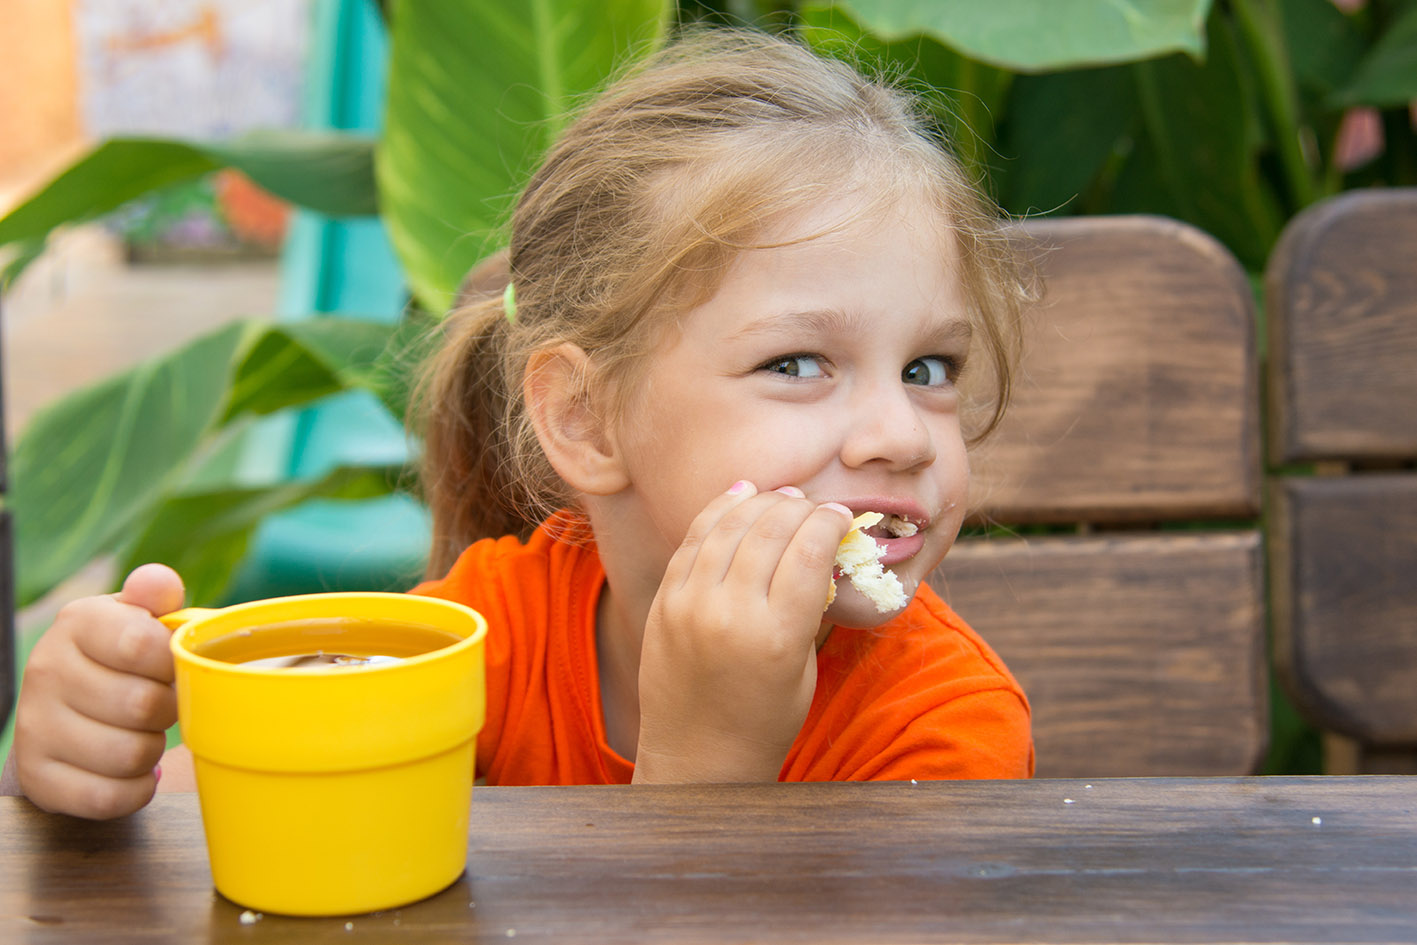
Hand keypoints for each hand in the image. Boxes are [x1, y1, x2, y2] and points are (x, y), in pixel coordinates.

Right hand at [12, 564, 184, 817]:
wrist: (67, 710)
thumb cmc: (121, 658)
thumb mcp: (136, 617)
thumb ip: (155, 595)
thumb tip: (159, 584)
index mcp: (78, 623)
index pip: (143, 644)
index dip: (174, 663)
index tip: (170, 667)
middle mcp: (45, 670)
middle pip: (143, 705)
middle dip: (168, 710)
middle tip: (161, 705)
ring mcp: (35, 727)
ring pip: (128, 754)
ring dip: (153, 750)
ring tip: (144, 735)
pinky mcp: (39, 777)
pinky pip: (107, 797)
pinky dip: (136, 789)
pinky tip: (135, 771)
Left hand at [633, 482, 851, 782]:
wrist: (695, 757)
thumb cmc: (764, 720)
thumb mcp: (802, 668)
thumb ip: (806, 607)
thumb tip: (815, 544)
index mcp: (777, 637)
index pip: (809, 550)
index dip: (830, 522)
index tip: (842, 516)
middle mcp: (730, 614)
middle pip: (771, 531)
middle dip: (799, 508)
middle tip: (814, 506)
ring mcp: (690, 605)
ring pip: (729, 527)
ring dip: (761, 503)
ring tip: (782, 496)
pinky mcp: (664, 602)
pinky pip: (693, 540)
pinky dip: (718, 511)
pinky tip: (739, 496)